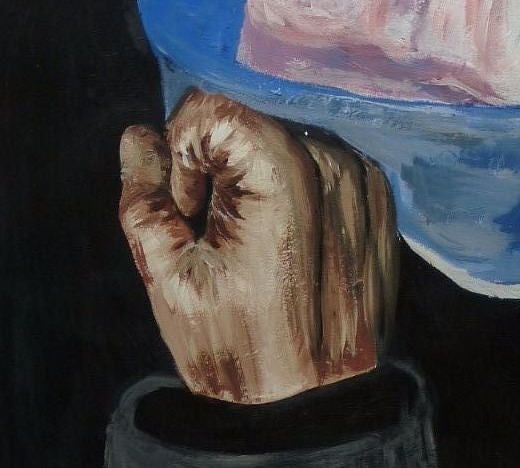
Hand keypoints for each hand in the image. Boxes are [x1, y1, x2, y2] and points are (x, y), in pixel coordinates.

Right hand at [119, 92, 397, 403]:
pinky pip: (321, 164)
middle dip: (222, 173)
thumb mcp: (169, 281)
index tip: (195, 218)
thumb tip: (140, 137)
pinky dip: (300, 194)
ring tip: (261, 250)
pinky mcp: (379, 193)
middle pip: (247, 126)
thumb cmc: (237, 345)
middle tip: (225, 242)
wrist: (314, 406)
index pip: (209, 112)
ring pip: (282, 141)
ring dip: (262, 182)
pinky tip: (293, 247)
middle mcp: (330, 159)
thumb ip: (145, 199)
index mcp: (280, 170)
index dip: (186, 163)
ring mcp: (360, 174)